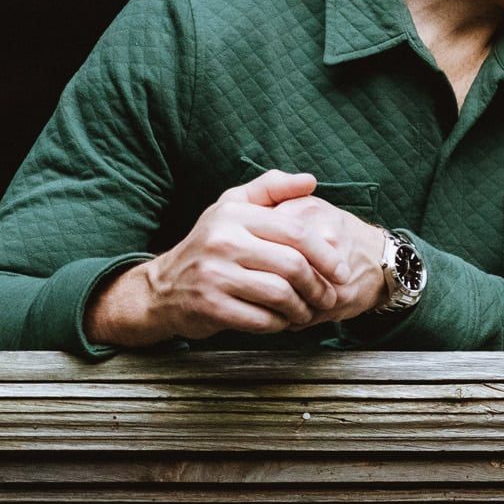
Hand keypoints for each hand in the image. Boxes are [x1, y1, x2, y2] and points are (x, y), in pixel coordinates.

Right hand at [84, 169, 374, 344]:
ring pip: (280, 294)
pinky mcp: (210, 306)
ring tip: (309, 311)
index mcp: (234, 213)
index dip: (325, 253)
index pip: (295, 230)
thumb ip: (272, 188)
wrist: (162, 288)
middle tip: (330, 296)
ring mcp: (214, 274)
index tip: (341, 270)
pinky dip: (280, 323)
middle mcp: (223, 240)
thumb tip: (311, 180)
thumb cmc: (210, 243)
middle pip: (292, 265)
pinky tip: (284, 321)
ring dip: (302, 307)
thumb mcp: (234, 205)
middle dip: (319, 285)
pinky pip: (261, 318)